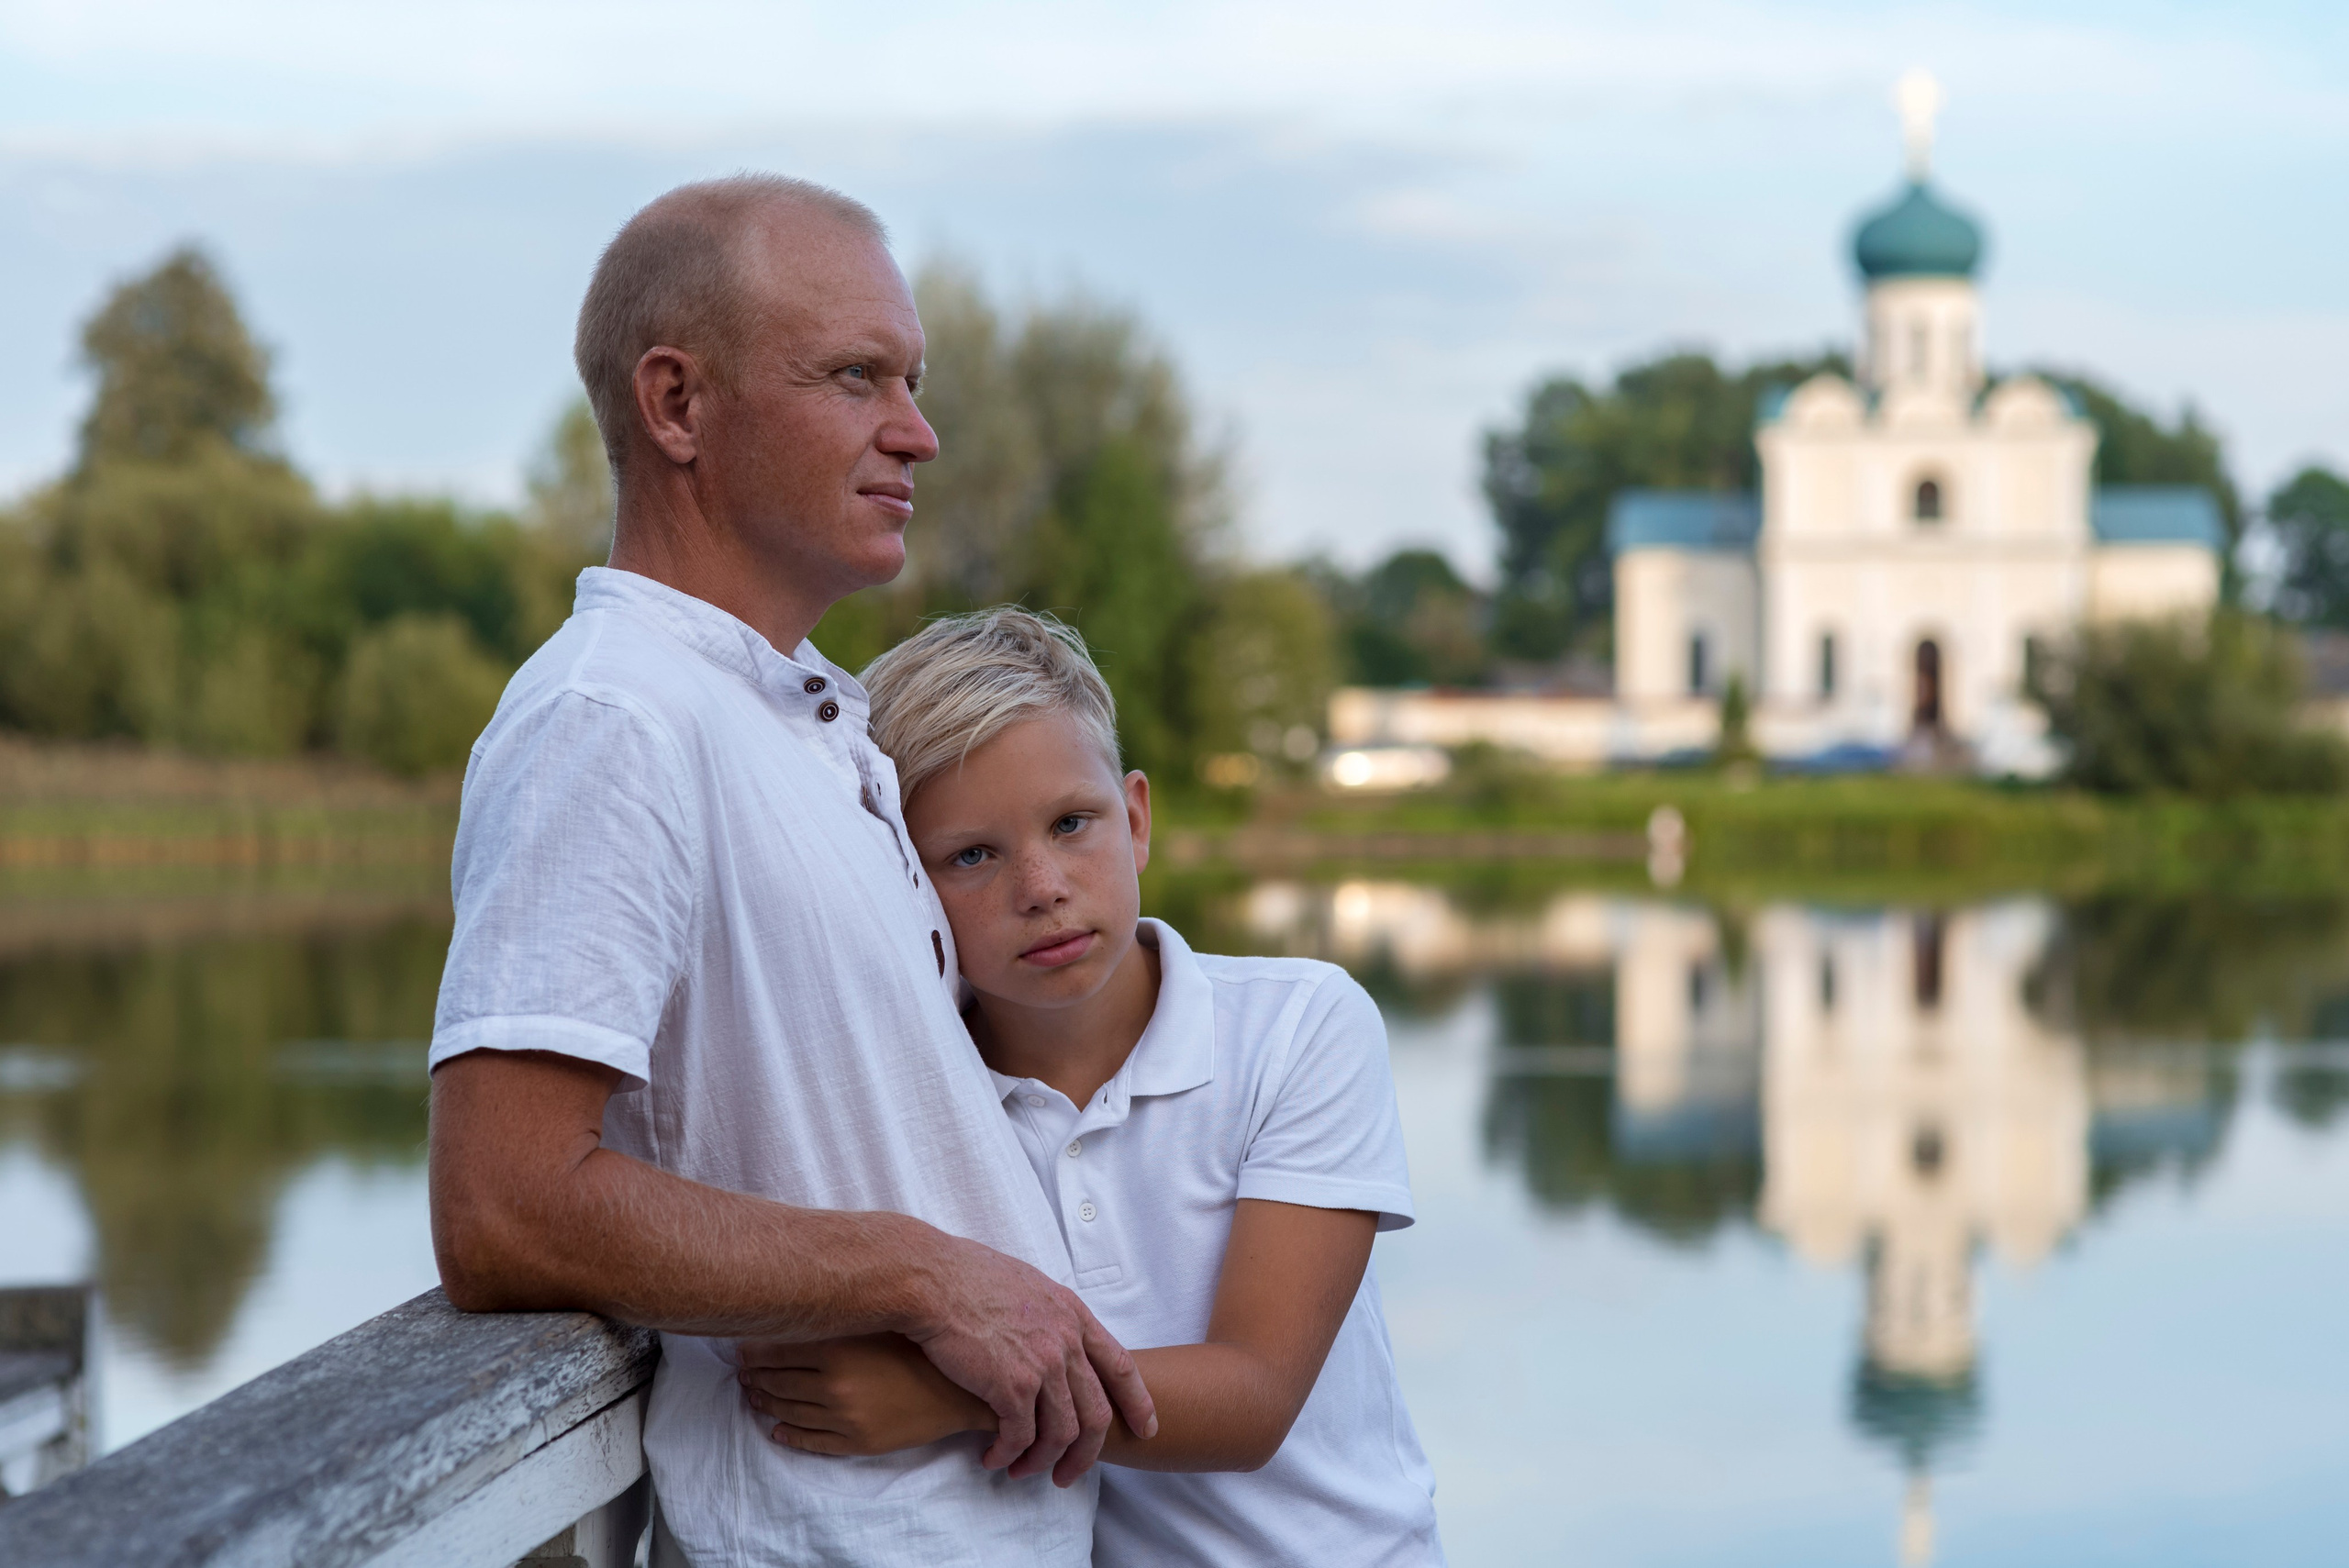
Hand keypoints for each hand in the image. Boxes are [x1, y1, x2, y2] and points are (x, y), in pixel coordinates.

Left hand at [739, 1334, 993, 1455]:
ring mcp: (843, 1418)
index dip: (752, 1350)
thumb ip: (840, 1312)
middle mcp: (834, 1385)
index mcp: (837, 1349)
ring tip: (755, 1394)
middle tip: (742, 1371)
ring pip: (786, 1412)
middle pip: (775, 1382)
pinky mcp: (856, 1443)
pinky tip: (777, 1429)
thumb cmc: (924, 1345)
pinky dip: (788, 1435)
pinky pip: (809, 1442)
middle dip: (753, 1376)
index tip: (741, 1345)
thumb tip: (799, 1301)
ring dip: (765, 1402)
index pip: (774, 1350)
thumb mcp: (881, 1319)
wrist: (964, 1388)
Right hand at [903, 1232, 1156, 1485]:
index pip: (1122, 1366)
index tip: (1145, 1429)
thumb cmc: (967, 1277)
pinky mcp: (1010, 1386)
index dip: (1137, 1402)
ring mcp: (1042, 1365)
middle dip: (1087, 1454)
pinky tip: (993, 1458)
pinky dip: (1008, 1454)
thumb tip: (1048, 1333)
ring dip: (1042, 1461)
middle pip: (1096, 1413)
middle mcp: (1066, 1342)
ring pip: (1061, 1433)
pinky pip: (1020, 1437)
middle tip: (1068, 1475)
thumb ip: (1048, 1315)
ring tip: (1021, 1471)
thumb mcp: (1028, 1285)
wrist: (932, 1280)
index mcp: (1073, 1315)